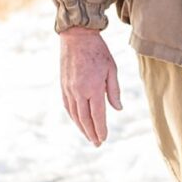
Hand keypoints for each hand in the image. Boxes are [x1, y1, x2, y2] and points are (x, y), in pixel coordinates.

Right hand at [60, 27, 121, 145]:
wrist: (77, 37)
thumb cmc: (98, 51)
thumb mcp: (112, 69)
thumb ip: (114, 91)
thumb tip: (118, 109)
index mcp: (93, 88)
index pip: (97, 115)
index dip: (101, 129)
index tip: (104, 138)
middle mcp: (79, 92)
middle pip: (85, 119)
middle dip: (91, 133)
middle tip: (97, 144)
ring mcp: (69, 90)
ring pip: (75, 115)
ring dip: (82, 128)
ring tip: (89, 137)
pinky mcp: (63, 86)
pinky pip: (68, 107)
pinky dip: (74, 117)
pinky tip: (79, 122)